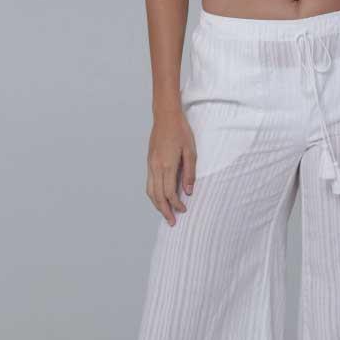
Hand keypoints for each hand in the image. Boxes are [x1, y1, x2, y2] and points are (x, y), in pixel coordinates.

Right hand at [146, 107, 196, 225]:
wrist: (165, 116)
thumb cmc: (180, 131)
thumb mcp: (191, 151)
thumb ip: (190, 172)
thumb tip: (189, 191)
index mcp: (167, 165)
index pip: (169, 193)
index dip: (176, 204)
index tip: (183, 210)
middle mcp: (156, 167)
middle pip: (157, 196)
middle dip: (164, 211)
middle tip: (172, 222)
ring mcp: (151, 164)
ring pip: (150, 191)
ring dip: (157, 205)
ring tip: (165, 214)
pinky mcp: (149, 162)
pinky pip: (149, 183)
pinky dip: (153, 194)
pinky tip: (160, 198)